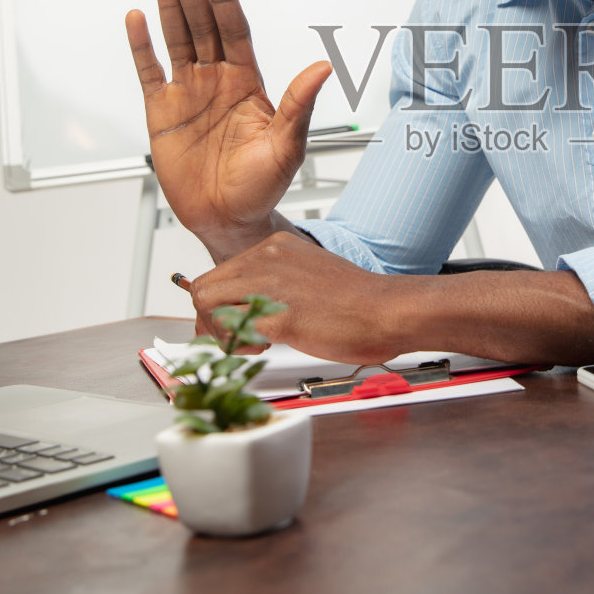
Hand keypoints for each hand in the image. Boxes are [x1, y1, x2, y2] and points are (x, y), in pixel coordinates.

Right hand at [125, 0, 330, 258]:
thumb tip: (321, 69)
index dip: (224, 0)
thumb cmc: (261, 186)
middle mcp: (217, 80)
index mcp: (248, 82)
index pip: (234, 31)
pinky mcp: (161, 112)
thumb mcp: (286, 148)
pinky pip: (149, 71)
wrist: (228, 220)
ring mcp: (188, 93)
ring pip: (176, 39)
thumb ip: (298, 106)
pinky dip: (141, 46)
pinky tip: (137, 17)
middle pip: (202, 25)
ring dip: (168, 5)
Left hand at [188, 233, 408, 365]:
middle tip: (232, 337)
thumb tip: (249, 305)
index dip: (217, 303)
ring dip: (220, 332)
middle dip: (210, 319)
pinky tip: (264, 346)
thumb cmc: (357, 302)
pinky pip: (231, 329)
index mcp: (275, 247)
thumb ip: (276, 284)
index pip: (220, 273)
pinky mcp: (279, 314)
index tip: (229, 322)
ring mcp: (271, 284)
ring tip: (251, 341)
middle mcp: (268, 258)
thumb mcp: (308, 276)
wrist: (388, 310)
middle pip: (204, 288)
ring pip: (208, 305)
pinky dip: (237, 344)